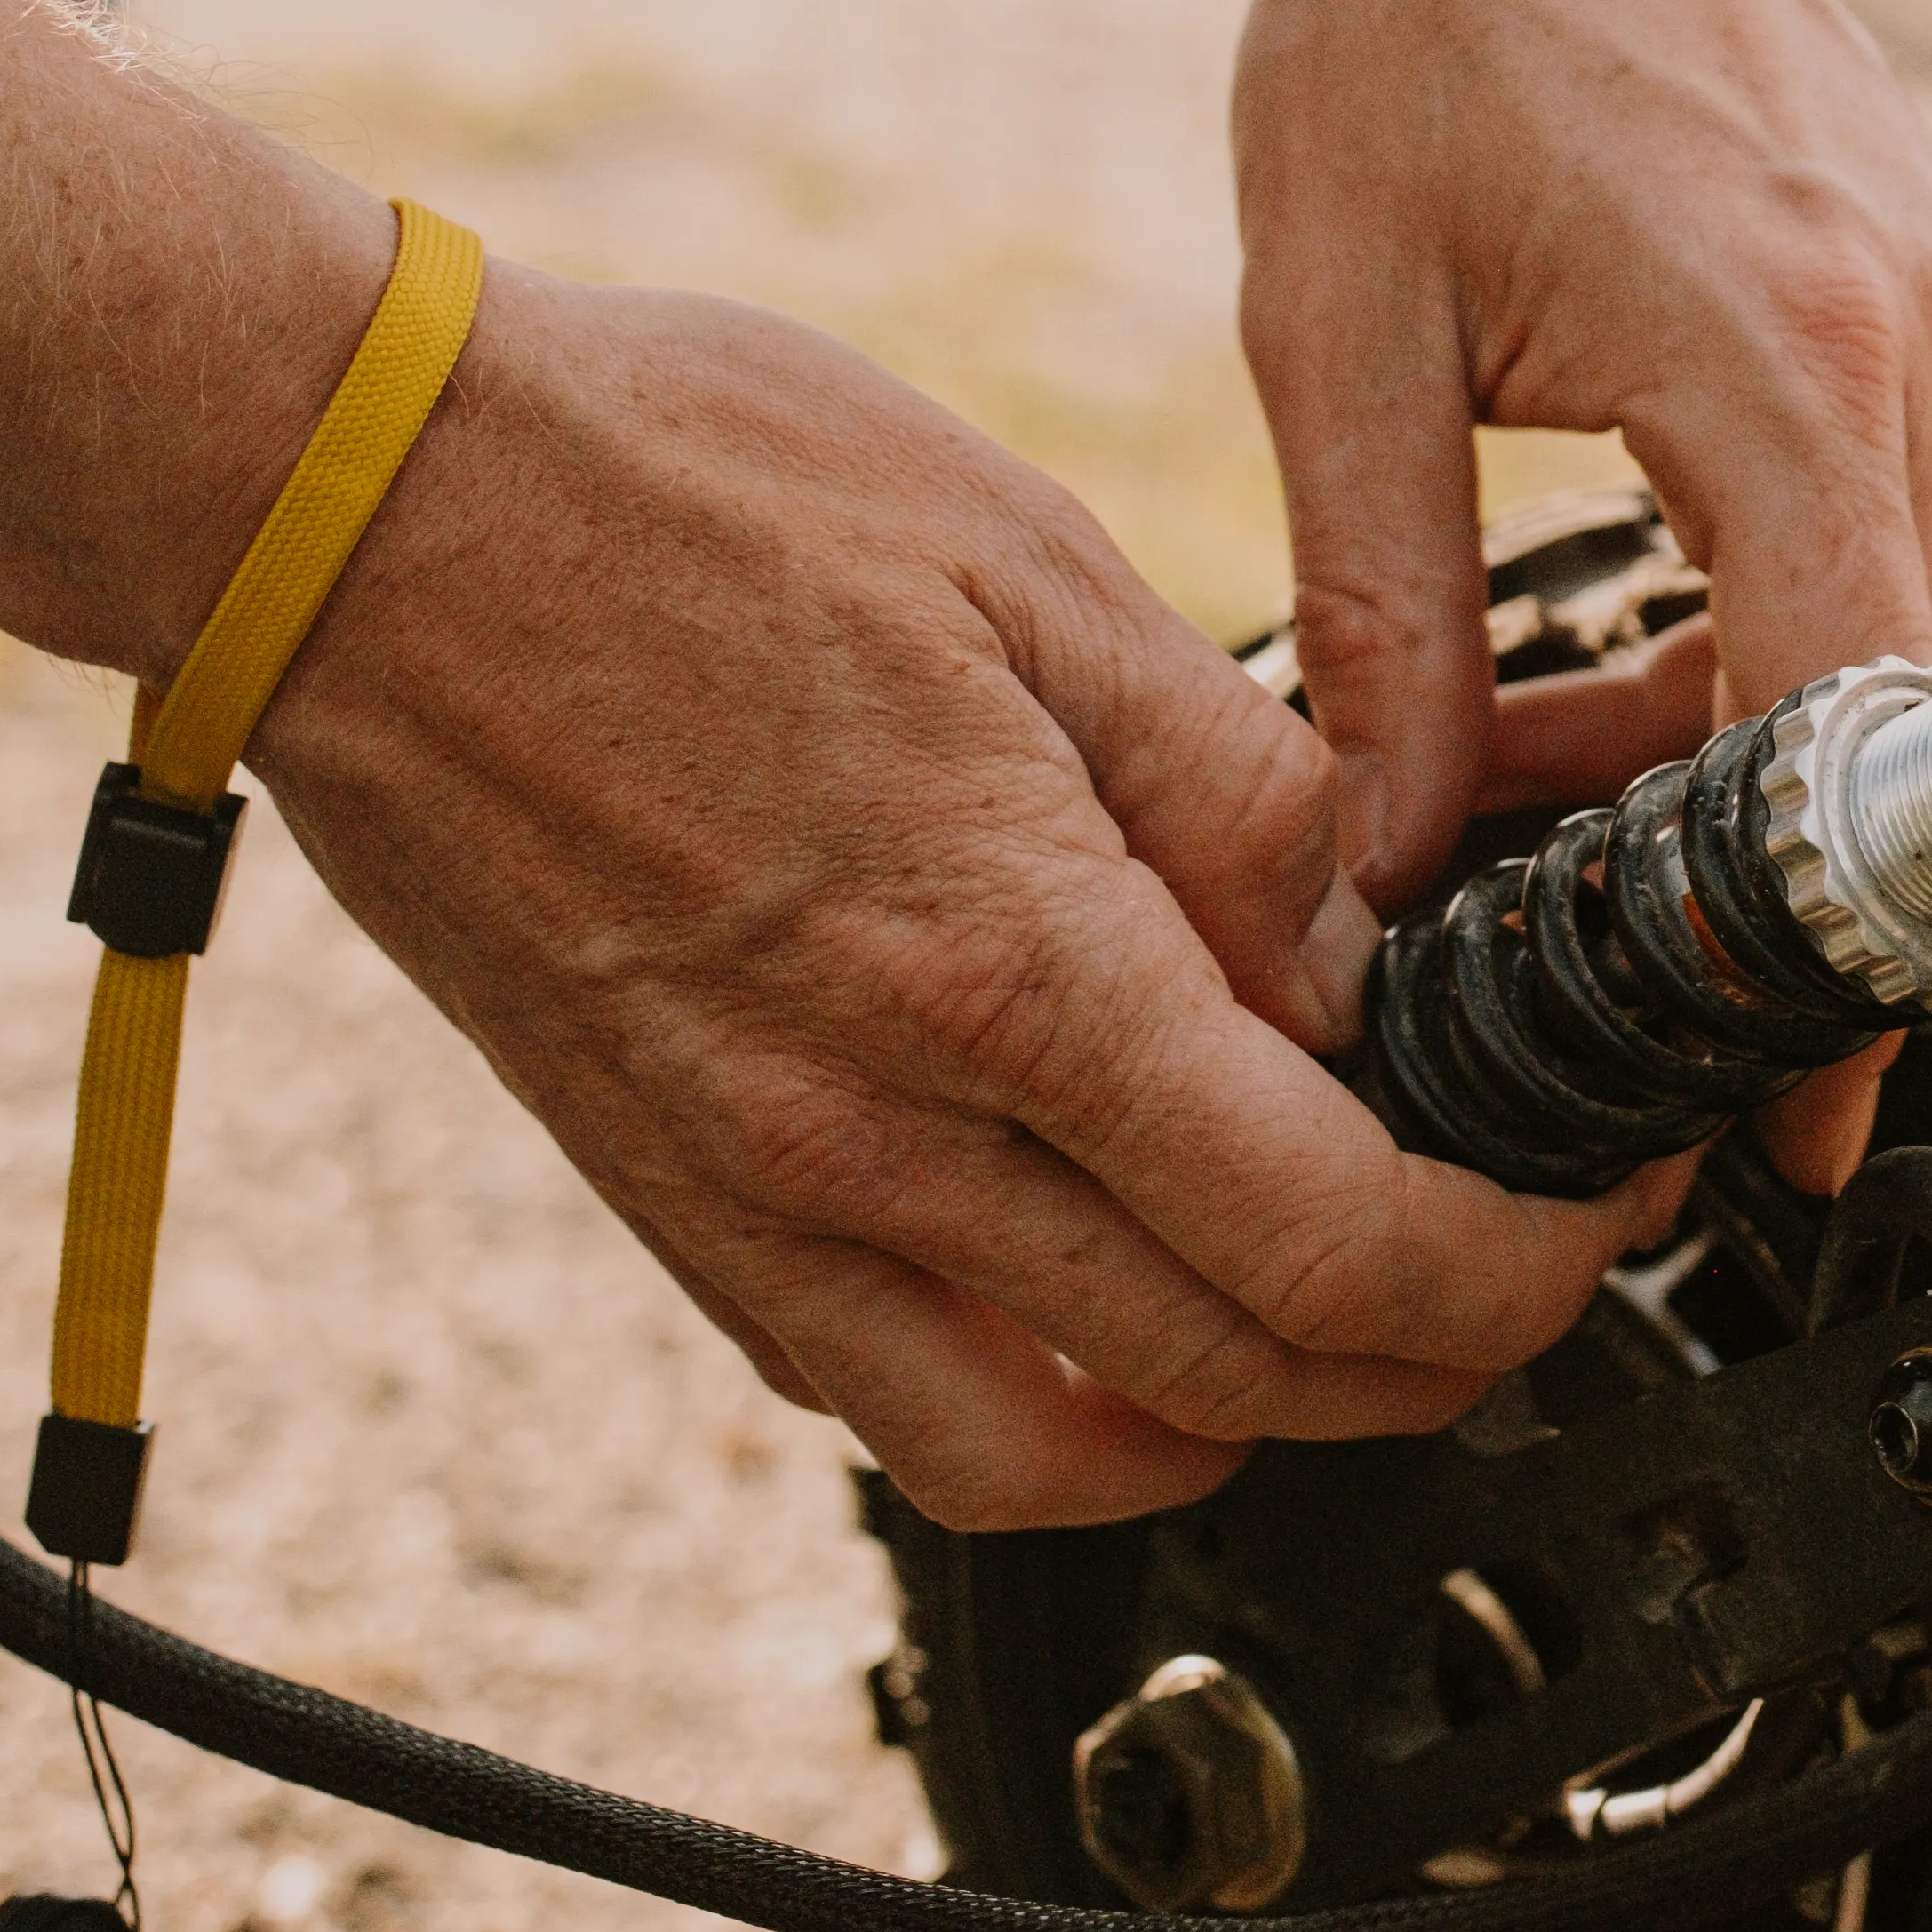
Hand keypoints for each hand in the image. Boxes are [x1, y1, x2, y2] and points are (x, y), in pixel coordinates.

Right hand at [254, 267, 1666, 1526]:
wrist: (344, 508)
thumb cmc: (666, 484)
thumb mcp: (1033, 568)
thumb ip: (1235, 794)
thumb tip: (1380, 953)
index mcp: (1006, 962)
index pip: (1335, 1237)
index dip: (1512, 1269)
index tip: (1587, 1213)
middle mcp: (875, 1125)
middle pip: (1238, 1376)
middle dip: (1436, 1358)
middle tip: (1520, 1265)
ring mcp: (757, 1189)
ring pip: (1070, 1447)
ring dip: (1256, 1421)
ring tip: (1349, 1320)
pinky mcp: (669, 1198)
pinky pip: (895, 1406)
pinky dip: (1054, 1418)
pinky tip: (1124, 1321)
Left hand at [1232, 0, 1931, 1164]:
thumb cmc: (1415, 7)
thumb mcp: (1334, 334)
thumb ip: (1377, 625)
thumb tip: (1389, 873)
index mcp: (1796, 353)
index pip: (1851, 735)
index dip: (1806, 956)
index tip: (1759, 1113)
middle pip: (1911, 733)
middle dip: (1769, 901)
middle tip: (1613, 1029)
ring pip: (1915, 664)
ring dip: (1751, 775)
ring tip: (1543, 814)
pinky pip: (1906, 565)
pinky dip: (1777, 662)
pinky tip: (1612, 689)